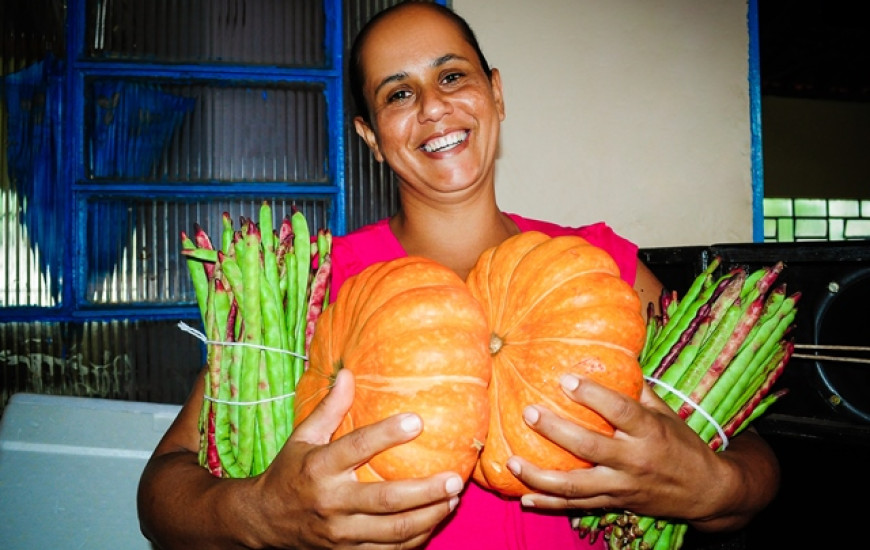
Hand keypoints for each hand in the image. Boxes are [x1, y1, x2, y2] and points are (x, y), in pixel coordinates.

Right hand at [251, 368, 464, 548]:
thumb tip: (348, 373)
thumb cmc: (288, 471)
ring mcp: (340, 532)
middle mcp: (331, 501)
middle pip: (385, 500)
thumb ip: (329, 408)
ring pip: (393, 531)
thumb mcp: (302, 437)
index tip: (417, 421)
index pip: (357, 447)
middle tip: (454, 478)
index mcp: (319, 467)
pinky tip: (435, 519)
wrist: (263, 521)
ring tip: (453, 498)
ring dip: (428, 516)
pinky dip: (416, 538)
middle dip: (424, 491)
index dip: (387, 434)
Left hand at [504, 374, 746, 523]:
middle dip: (556, 431)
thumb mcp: (665, 413)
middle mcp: (635, 459)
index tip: (565, 378)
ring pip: (576, 485)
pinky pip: (576, 506)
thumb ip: (636, 389)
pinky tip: (524, 497)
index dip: (593, 395)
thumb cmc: (681, 443)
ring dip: (541, 475)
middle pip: (590, 447)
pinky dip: (549, 503)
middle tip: (528, 412)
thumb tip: (607, 354)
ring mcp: (622, 485)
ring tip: (512, 460)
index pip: (620, 411)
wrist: (705, 491)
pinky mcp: (614, 503)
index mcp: (650, 431)